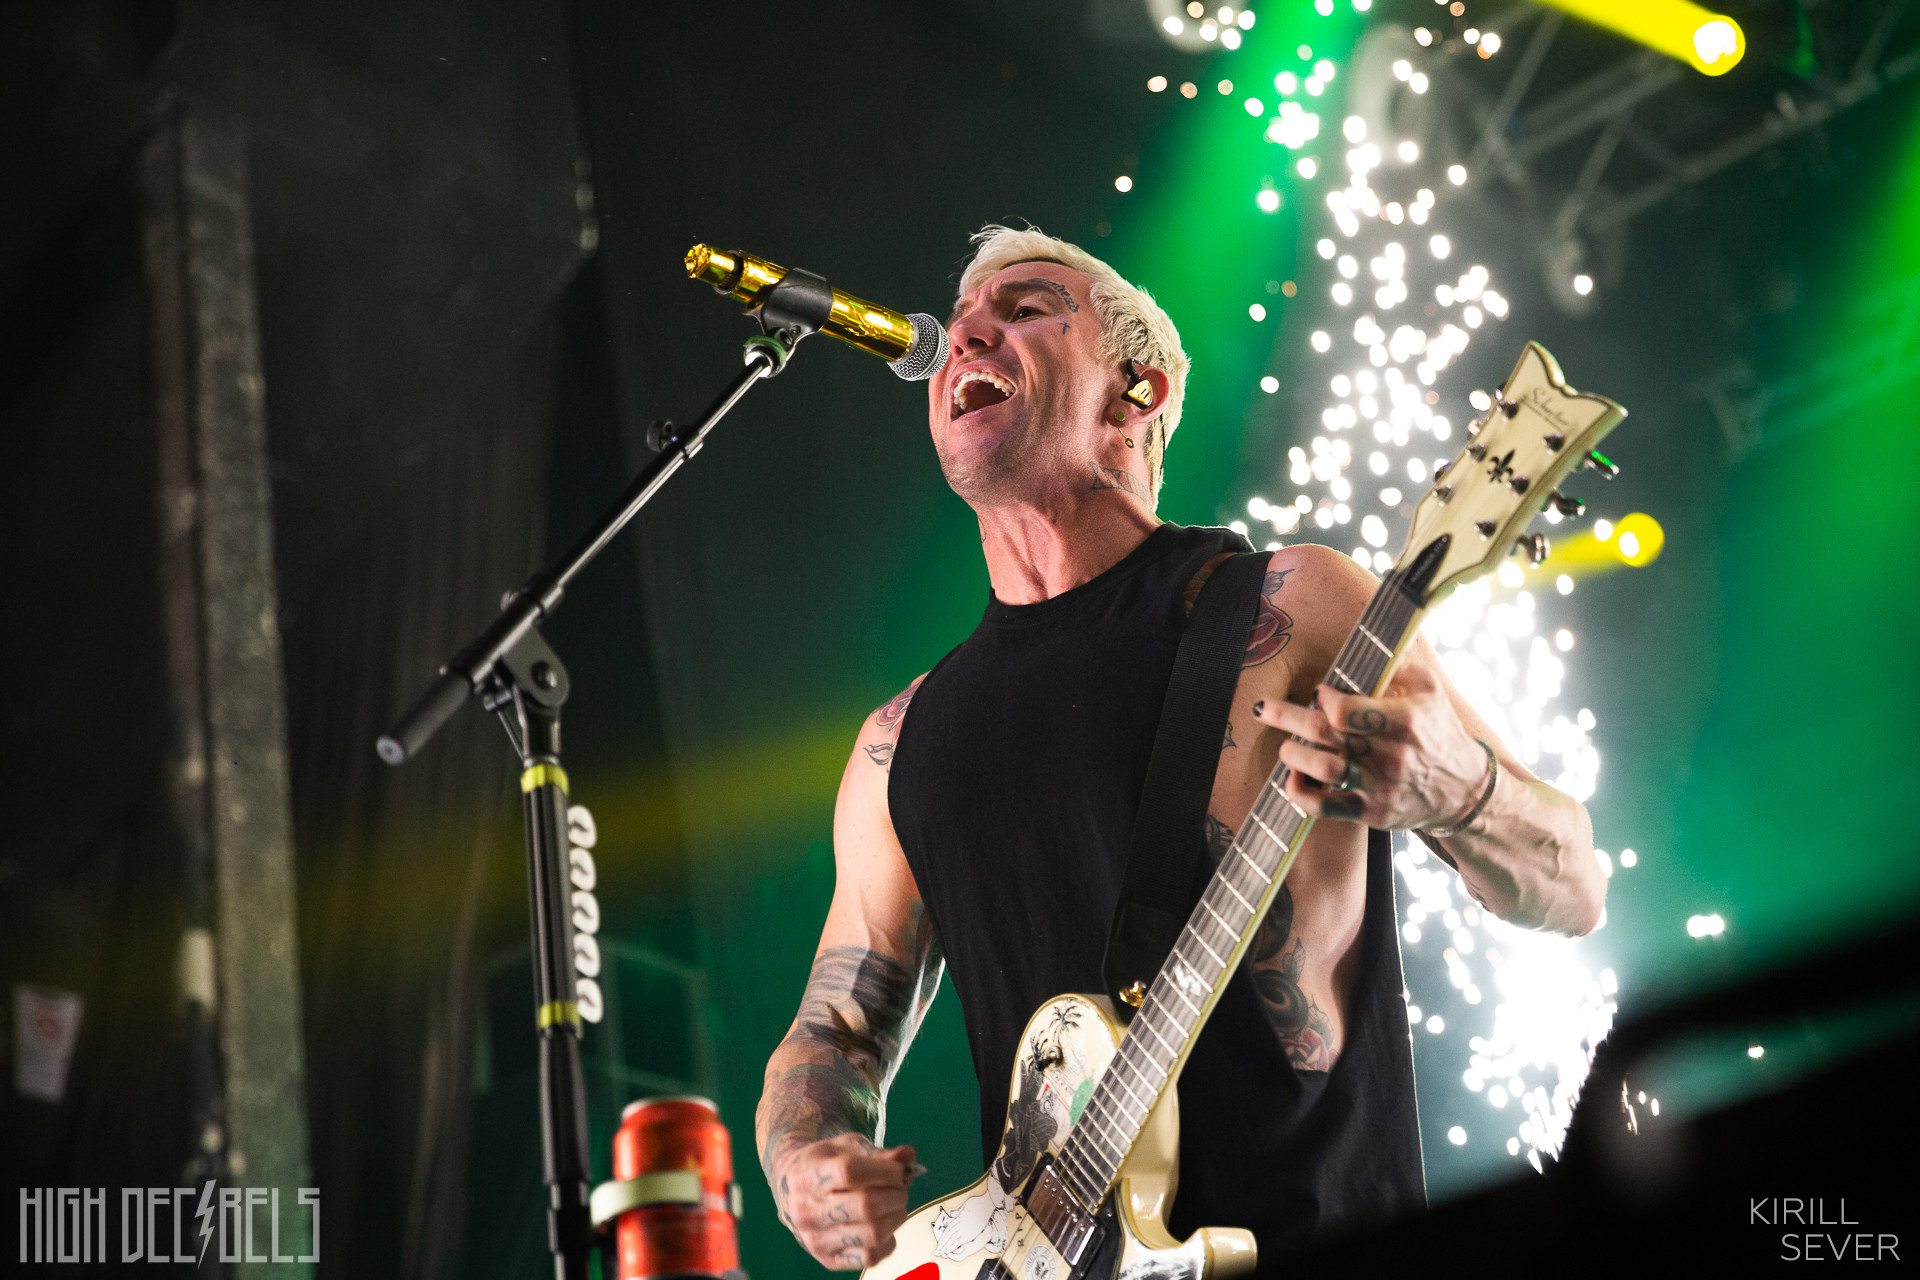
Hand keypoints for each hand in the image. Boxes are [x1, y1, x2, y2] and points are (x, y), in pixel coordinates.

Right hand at [770, 1134, 919, 1270]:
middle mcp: (806, 1211)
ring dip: (897, 1217)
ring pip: (873, 1234)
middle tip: (901, 1187)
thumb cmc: (824, 1166)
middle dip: (896, 1194)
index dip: (884, 1170)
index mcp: (806, 1175)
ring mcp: (816, 1239)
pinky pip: (871, 1257)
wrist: (793, 1194)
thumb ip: (877, 1152)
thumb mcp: (845, 1148)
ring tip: (895, 1205)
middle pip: (866, 1206)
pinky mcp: (829, 1260)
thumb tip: (907, 1156)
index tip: (898, 1170)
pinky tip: (884, 1225)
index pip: (850, 1172)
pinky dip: (889, 1241)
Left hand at [1253, 661, 1489, 830]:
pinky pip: (1325, 807)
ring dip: (1292, 755)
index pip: (1346, 710)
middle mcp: (1391, 754)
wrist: (1465, 791)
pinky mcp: (1372, 812)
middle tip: (1263, 708)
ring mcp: (1380, 786)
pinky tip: (1293, 780)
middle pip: (1324, 732)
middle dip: (1286, 716)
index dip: (1324, 699)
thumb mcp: (1430, 690)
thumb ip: (1397, 666)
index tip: (1320, 694)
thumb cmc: (1439, 731)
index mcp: (1404, 720)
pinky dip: (1301, 794)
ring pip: (1321, 769)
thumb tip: (1361, 648)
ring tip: (1286, 746)